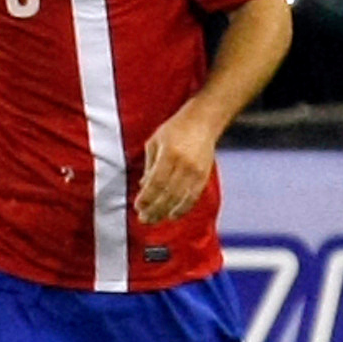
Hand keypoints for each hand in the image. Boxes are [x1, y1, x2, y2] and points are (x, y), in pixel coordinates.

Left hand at [136, 105, 218, 224]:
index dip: (147, 197)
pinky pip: (193, 197)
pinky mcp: (204, 176)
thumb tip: (142, 187)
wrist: (204, 121)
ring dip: (166, 212)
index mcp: (170, 154)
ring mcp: (197, 171)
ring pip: (180, 198)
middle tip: (143, 219)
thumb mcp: (155, 141)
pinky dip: (183, 208)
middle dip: (154, 209)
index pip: (156, 182)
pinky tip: (173, 215)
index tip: (138, 207)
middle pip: (168, 194)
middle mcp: (185, 165)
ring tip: (154, 220)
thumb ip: (149, 165)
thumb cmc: (175, 129)